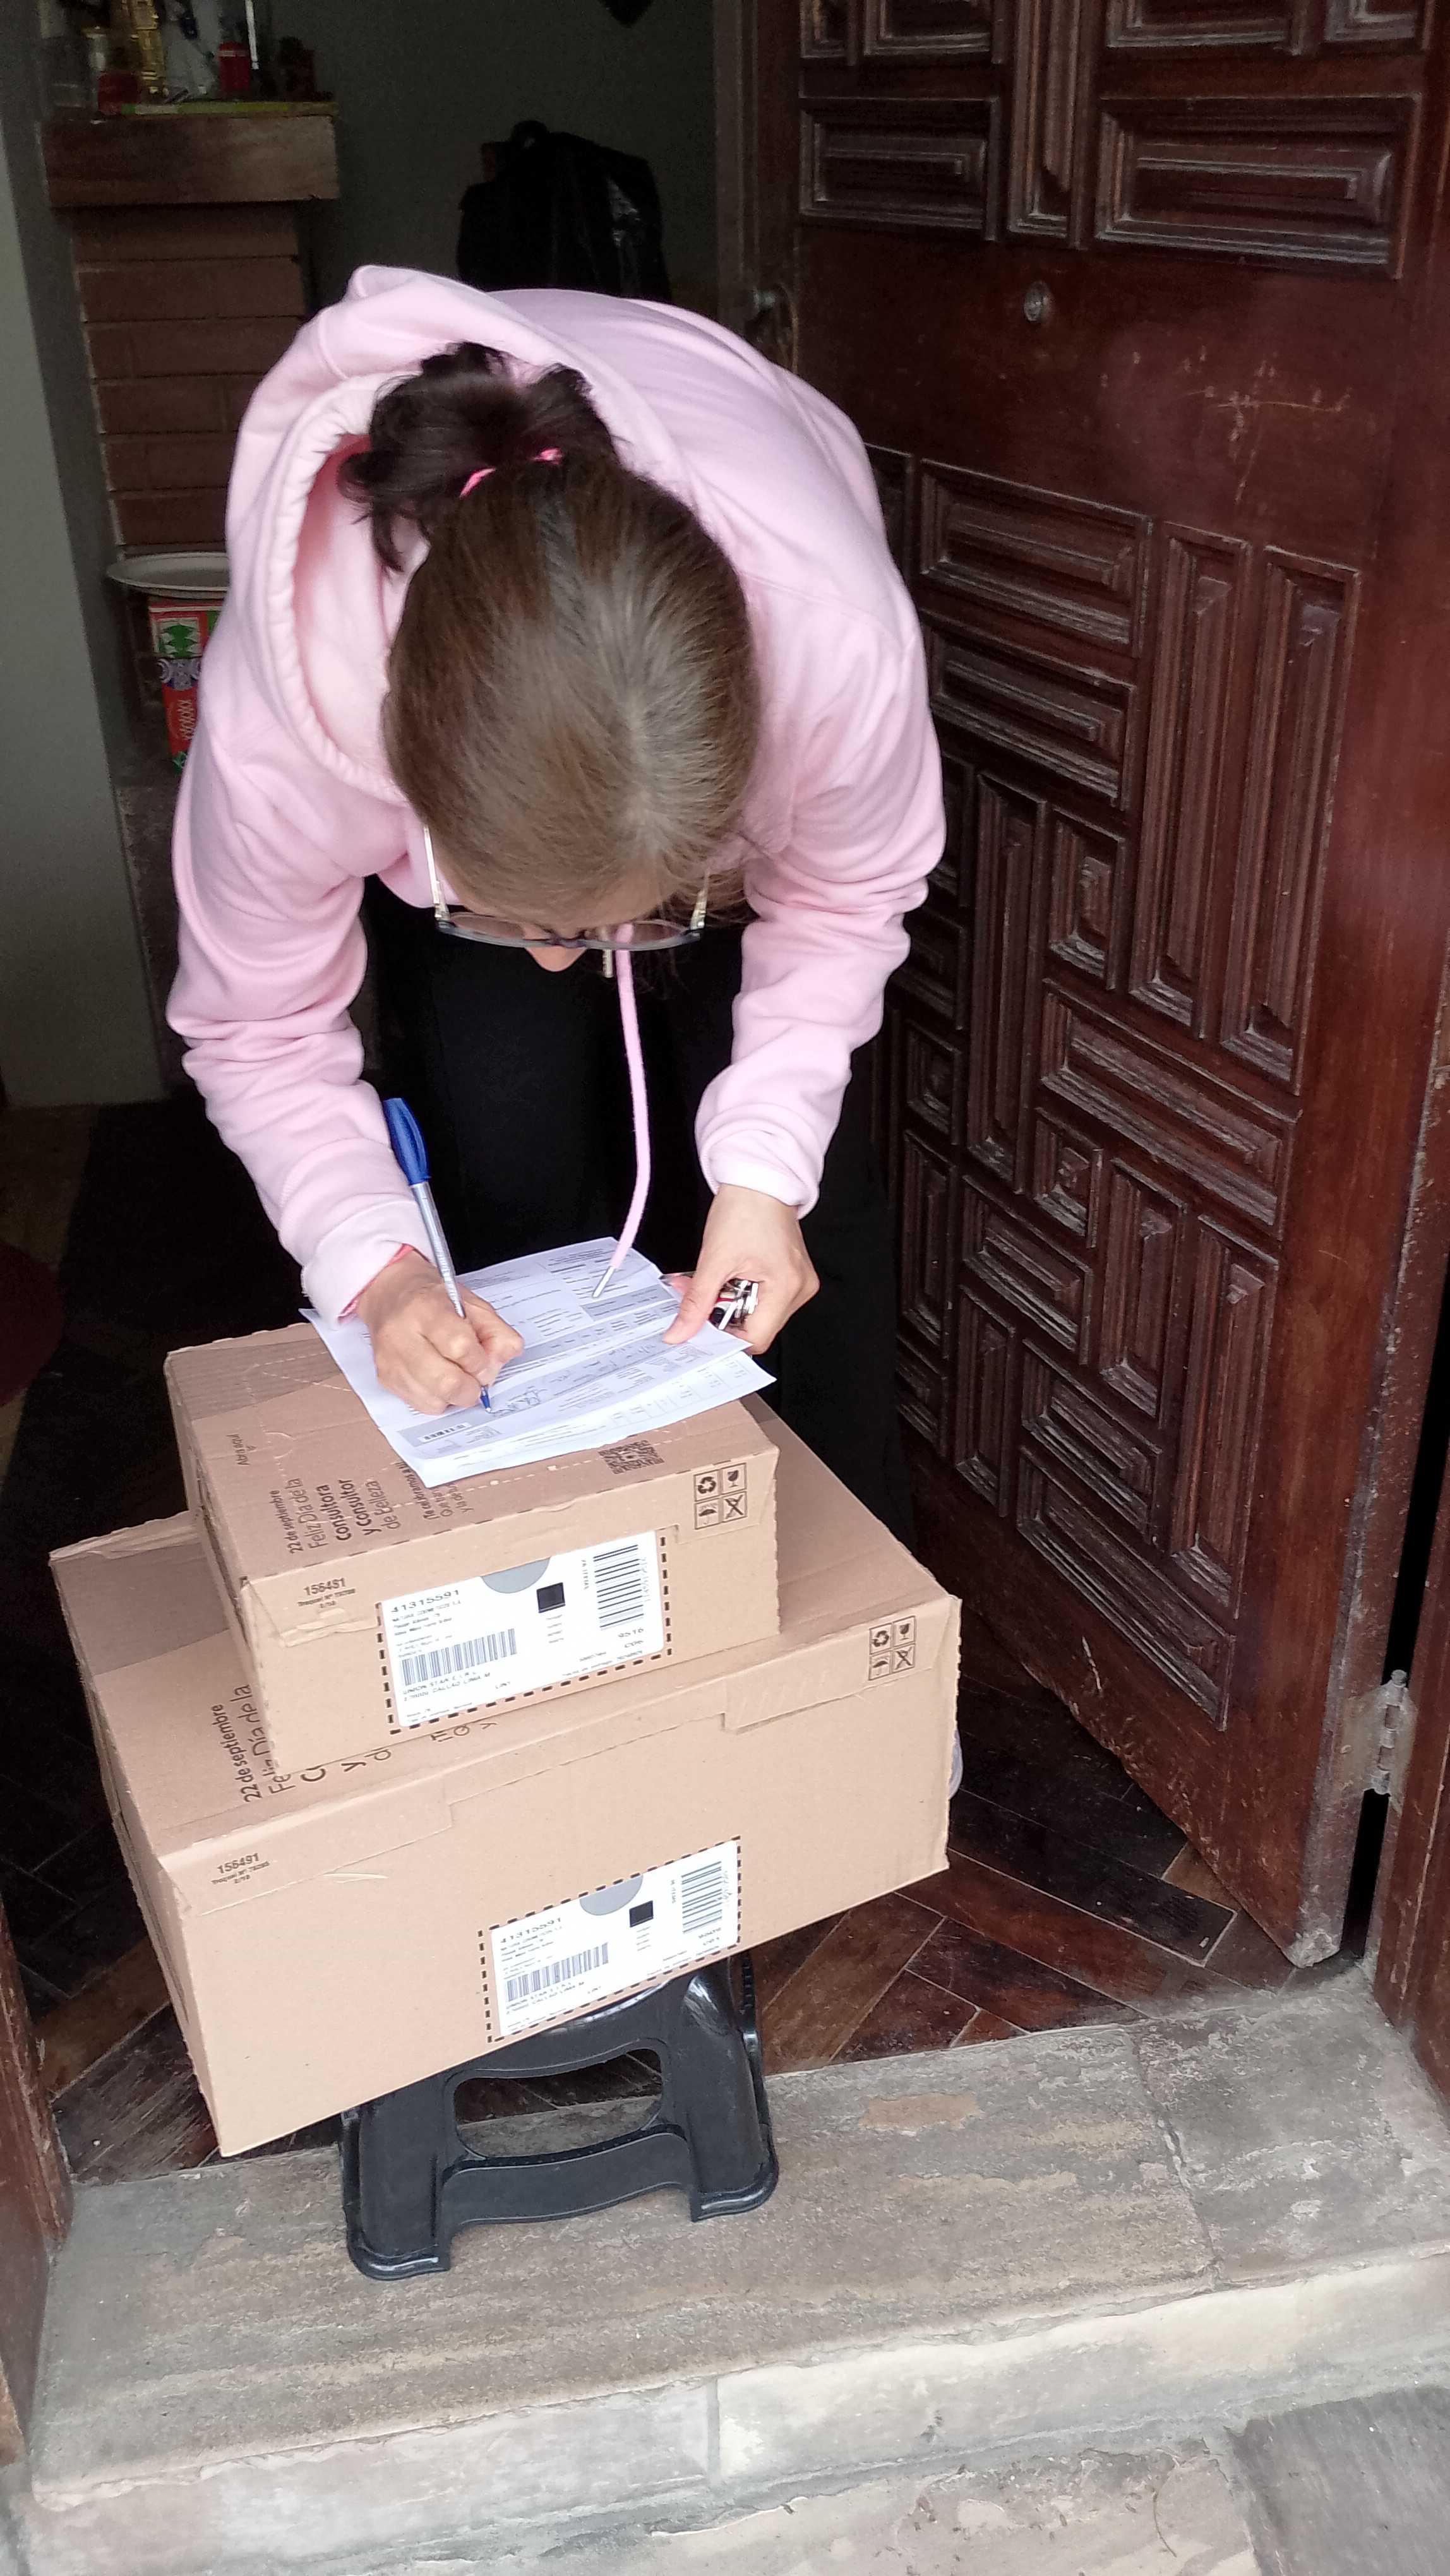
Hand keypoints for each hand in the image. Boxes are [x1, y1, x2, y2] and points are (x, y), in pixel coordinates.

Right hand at [355, 1249, 522, 1412]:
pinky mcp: (385, 1378)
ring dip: (454, 1395)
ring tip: (455, 1374)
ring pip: (434, 1399)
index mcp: (425, 1308)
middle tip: (474, 1377)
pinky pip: (421, 1404)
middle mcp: (401, 1335)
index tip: (483, 1360)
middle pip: (445, 1381)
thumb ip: (495, 1330)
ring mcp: (390, 1360)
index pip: (460, 1346)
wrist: (391, 1294)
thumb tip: (503, 1357)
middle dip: (470, 1387)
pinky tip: (437, 1378)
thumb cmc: (434, 1299)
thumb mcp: (471, 1303)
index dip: (480, 1361)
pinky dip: (438, 1398)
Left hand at [663, 1185, 817, 1354]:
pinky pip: (763, 1299)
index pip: (756, 1338)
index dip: (724, 1339)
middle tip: (697, 1298)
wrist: (759, 1179)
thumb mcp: (714, 1259)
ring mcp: (798, 1283)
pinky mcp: (790, 1276)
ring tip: (709, 1282)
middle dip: (722, 1317)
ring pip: (757, 1314)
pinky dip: (739, 1293)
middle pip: (757, 1328)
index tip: (699, 1331)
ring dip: (728, 1304)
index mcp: (787, 1286)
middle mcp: (800, 1289)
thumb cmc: (745, 1208)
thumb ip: (696, 1302)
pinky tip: (725, 1278)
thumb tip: (680, 1334)